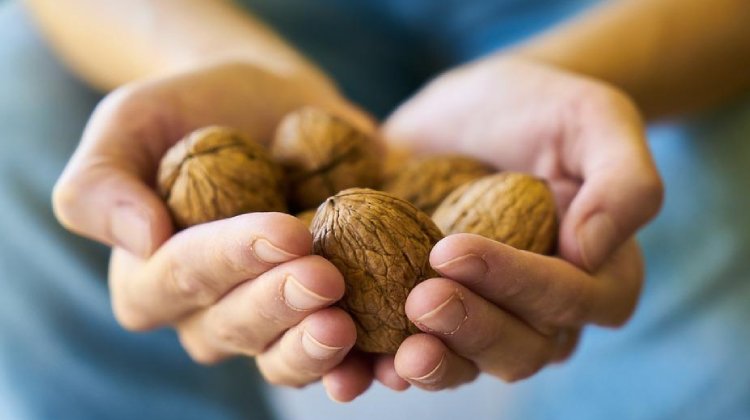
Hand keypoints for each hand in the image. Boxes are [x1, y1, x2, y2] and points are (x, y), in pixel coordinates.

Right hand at [52, 60, 374, 396]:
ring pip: (285, 357)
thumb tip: (140, 239)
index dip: (234, 259)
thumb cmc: (190, 111)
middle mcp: (209, 313)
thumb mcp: (129, 123)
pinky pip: (341, 354)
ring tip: (350, 328)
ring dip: (317, 351)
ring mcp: (270, 320)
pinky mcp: (322, 312)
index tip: (286, 232)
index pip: (186, 276)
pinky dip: (366, 362)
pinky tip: (390, 361)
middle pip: (238, 326)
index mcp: (153, 279)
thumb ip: (102, 183)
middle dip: (283, 305)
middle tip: (326, 278)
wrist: (267, 105)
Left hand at [377, 56, 662, 389]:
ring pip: (465, 364)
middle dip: (470, 330)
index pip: (568, 299)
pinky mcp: (426, 308)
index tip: (454, 249)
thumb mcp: (595, 120)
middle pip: (518, 348)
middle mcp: (540, 310)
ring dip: (429, 366)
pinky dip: (379, 367)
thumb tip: (590, 252)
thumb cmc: (541, 110)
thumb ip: (622, 182)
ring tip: (391, 358)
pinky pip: (410, 352)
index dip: (516, 284)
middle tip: (422, 299)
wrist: (470, 110)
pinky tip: (352, 368)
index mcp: (595, 274)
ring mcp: (481, 313)